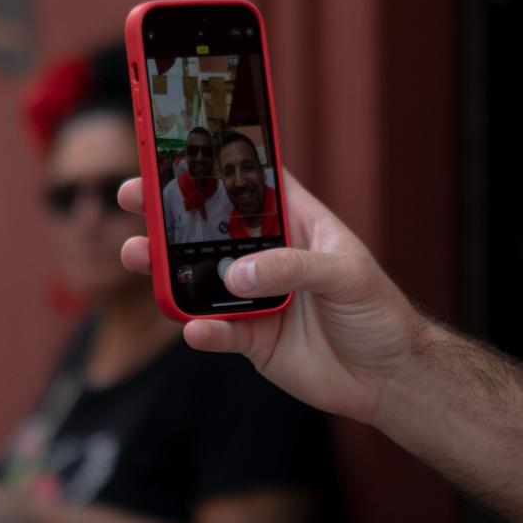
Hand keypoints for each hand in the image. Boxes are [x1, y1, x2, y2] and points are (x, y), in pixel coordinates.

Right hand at [118, 170, 427, 426]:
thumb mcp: (347, 275)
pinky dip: (202, 330)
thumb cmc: (380, 312)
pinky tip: (194, 328)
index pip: (252, 182)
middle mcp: (269, 256)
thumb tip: (237, 273)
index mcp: (296, 223)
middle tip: (132, 194)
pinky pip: (217, 331)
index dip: (217, 161)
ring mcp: (255, 297)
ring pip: (199, 278)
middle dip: (169, 210)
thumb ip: (293, 268)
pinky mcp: (252, 339)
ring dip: (166, 268)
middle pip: (210, 227)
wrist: (390, 379)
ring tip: (135, 254)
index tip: (179, 143)